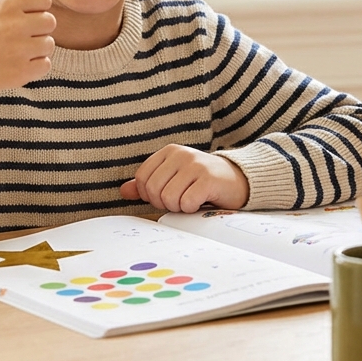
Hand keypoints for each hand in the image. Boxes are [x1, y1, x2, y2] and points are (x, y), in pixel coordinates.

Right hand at [0, 0, 55, 97]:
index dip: (33, 8)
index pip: (44, 0)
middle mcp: (15, 26)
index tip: (17, 15)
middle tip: (15, 34)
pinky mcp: (24, 72)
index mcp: (7, 4)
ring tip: (14, 49)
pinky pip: (46, 64)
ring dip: (35, 48)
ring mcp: (20, 50)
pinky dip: (34, 66)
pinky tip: (16, 63)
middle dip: (36, 28)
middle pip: (50, 22)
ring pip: (49, 43)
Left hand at [119, 146, 249, 212]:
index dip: (150, 195)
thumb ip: (148, 183)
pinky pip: (186, 202)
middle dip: (164, 203)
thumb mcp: (173, 177)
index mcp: (169, 151)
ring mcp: (195, 165)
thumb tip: (124, 191)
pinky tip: (201, 202)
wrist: (238, 180)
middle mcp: (181, 154)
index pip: (142, 178)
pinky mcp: (208, 179)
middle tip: (180, 200)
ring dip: (178, 207)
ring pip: (168, 198)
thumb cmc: (201, 181)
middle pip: (153, 190)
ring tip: (190, 200)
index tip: (166, 194)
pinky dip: (191, 209)